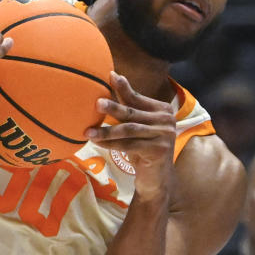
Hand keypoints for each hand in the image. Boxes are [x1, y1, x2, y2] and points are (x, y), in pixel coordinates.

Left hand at [85, 72, 175, 200]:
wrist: (156, 178)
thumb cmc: (142, 148)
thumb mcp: (137, 127)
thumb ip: (129, 109)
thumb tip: (109, 84)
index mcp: (163, 109)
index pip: (137, 98)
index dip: (123, 88)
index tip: (110, 75)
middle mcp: (167, 120)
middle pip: (132, 113)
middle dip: (112, 108)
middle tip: (96, 103)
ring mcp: (164, 135)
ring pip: (128, 130)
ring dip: (106, 131)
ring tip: (88, 131)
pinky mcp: (159, 150)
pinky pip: (129, 145)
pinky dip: (111, 144)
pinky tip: (97, 143)